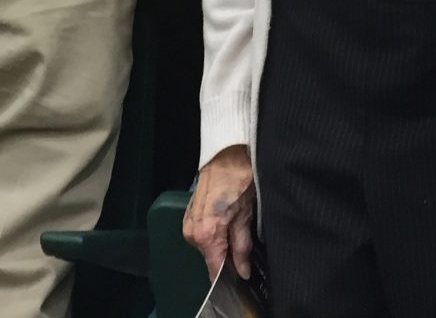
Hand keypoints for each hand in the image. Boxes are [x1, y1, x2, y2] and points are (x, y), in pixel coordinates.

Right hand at [182, 144, 255, 279]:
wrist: (226, 153)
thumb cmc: (238, 181)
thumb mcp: (245, 217)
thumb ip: (242, 248)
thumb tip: (243, 272)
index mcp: (206, 236)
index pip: (215, 271)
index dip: (230, 278)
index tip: (242, 280)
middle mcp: (192, 233)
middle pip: (212, 258)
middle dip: (228, 258)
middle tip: (246, 248)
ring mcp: (189, 223)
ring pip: (208, 247)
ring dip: (222, 244)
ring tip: (238, 229)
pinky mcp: (189, 214)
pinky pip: (203, 234)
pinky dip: (214, 233)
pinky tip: (227, 221)